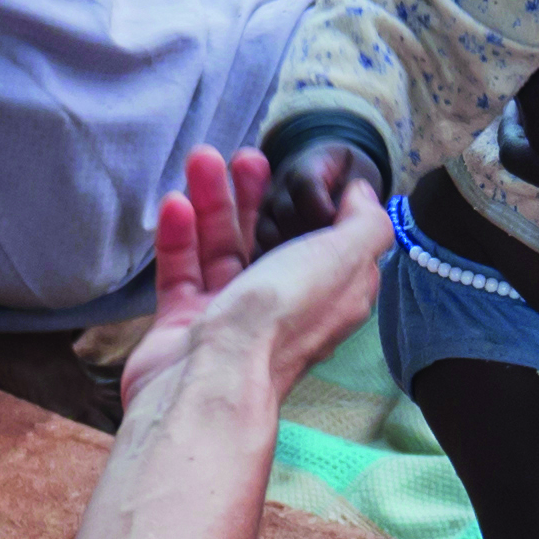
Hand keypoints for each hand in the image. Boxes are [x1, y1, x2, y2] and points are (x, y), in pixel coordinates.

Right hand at [122, 141, 381, 414]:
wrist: (209, 383)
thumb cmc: (279, 320)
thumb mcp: (342, 260)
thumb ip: (363, 225)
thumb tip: (363, 195)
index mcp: (328, 297)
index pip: (331, 247)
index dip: (319, 207)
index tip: (305, 169)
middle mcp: (282, 309)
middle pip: (272, 242)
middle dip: (258, 196)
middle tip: (245, 156)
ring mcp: (231, 320)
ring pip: (223, 252)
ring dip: (214, 204)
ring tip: (201, 159)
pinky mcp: (187, 326)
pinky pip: (184, 273)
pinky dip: (180, 238)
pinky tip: (175, 203)